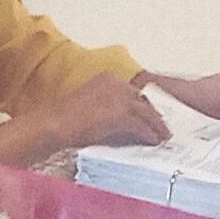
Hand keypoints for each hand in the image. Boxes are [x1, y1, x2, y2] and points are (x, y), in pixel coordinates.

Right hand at [31, 73, 169, 146]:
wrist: (56, 123)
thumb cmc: (66, 117)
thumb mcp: (89, 102)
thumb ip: (106, 104)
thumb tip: (121, 119)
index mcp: (107, 78)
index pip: (132, 90)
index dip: (141, 103)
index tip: (148, 112)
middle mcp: (116, 84)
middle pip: (142, 99)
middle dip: (152, 113)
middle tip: (161, 124)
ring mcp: (120, 98)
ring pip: (146, 112)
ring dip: (156, 125)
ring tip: (163, 135)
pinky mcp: (122, 115)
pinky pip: (141, 126)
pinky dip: (149, 134)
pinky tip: (153, 141)